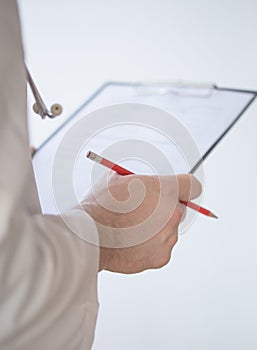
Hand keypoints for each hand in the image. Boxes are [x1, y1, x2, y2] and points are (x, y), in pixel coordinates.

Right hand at [82, 173, 201, 273]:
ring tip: (132, 230)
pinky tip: (132, 243)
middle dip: (165, 210)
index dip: (184, 188)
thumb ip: (138, 180)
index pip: (192, 186)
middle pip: (179, 209)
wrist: (90, 235)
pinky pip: (161, 248)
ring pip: (169, 230)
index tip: (179, 192)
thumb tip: (140, 181)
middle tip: (144, 212)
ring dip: (156, 229)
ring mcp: (169, 237)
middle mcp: (173, 213)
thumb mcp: (118, 179)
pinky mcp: (162, 256)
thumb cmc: (101, 206)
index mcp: (166, 189)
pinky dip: (150, 247)